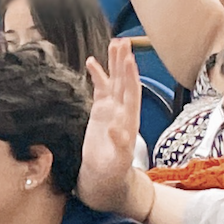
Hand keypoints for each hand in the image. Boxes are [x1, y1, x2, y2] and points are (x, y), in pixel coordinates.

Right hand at [75, 37, 147, 214]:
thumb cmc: (111, 174)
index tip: (128, 60)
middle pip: (125, 82)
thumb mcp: (115, 163)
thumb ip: (119, 145)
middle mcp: (122, 112)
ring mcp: (111, 110)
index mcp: (128, 122)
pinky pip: (100, 89)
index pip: (131, 94)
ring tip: (114, 43)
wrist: (103, 180)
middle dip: (124, 63)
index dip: (130, 77)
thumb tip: (117, 127)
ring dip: (114, 64)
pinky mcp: (100, 112)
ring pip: (115, 82)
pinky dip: (98, 75)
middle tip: (123, 42)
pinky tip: (92, 62)